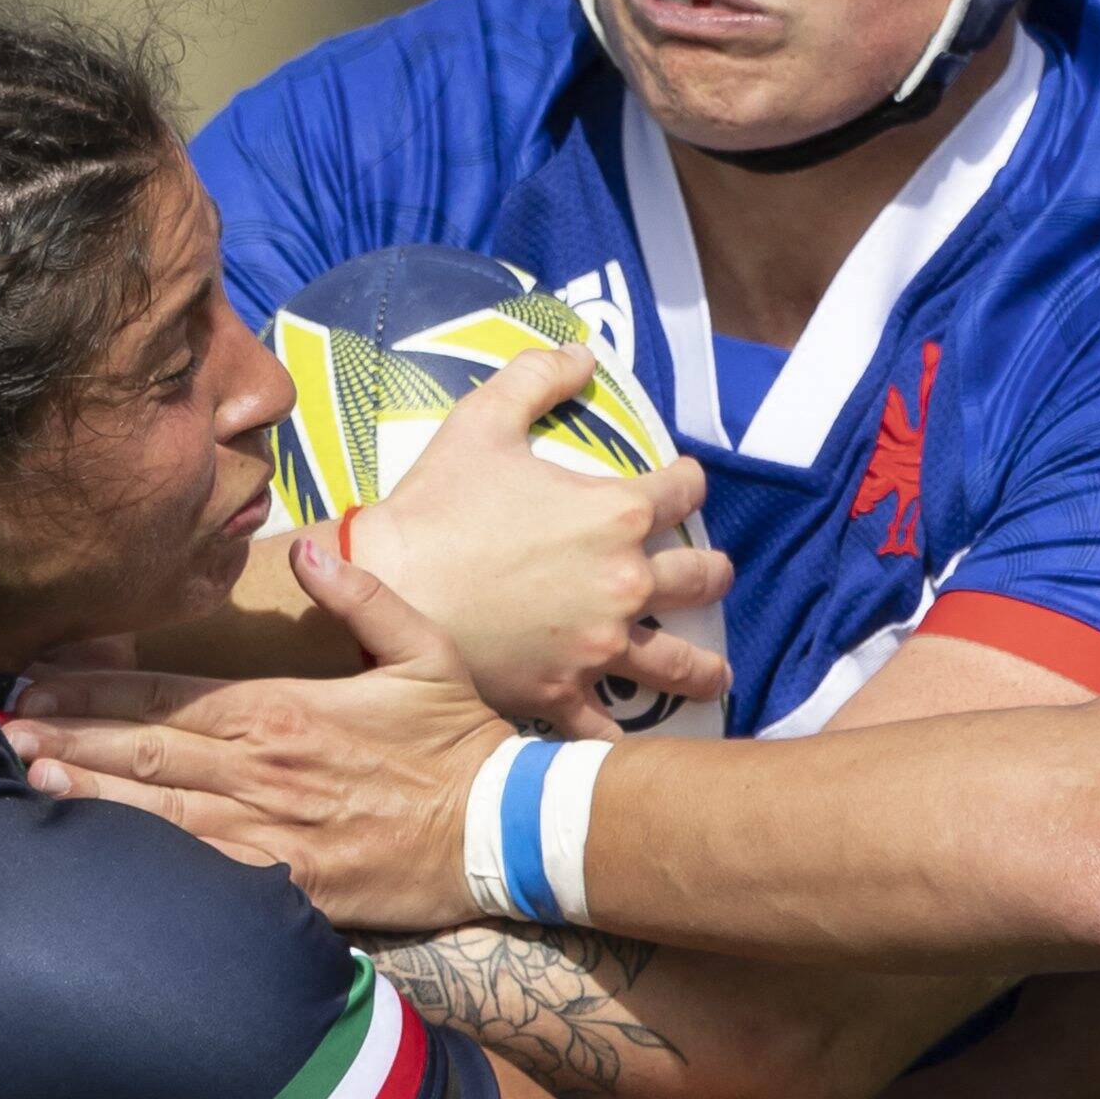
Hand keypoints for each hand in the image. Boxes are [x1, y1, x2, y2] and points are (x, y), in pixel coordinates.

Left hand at [13, 536, 509, 930]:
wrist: (504, 831)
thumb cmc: (460, 740)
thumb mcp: (424, 648)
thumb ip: (359, 594)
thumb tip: (304, 548)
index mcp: (285, 710)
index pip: (167, 696)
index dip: (94, 687)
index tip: (37, 675)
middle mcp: (265, 771)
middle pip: (142, 751)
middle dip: (64, 735)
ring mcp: (271, 834)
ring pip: (155, 812)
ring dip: (83, 793)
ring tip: (22, 776)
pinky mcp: (287, 888)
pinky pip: (200, 875)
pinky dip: (143, 862)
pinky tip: (96, 855)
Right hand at [345, 347, 728, 739]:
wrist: (383, 585)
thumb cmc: (434, 504)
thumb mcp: (483, 421)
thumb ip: (536, 378)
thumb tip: (581, 352)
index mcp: (616, 514)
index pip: (683, 490)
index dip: (688, 481)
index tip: (684, 484)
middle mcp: (624, 582)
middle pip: (699, 576)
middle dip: (710, 572)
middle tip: (710, 575)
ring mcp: (597, 645)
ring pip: (676, 663)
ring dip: (703, 667)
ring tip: (716, 674)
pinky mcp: (561, 691)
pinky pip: (606, 729)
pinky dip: (625, 741)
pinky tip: (640, 747)